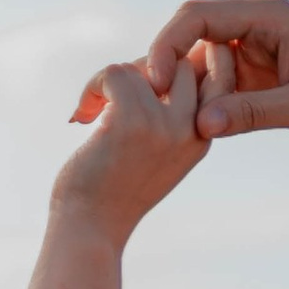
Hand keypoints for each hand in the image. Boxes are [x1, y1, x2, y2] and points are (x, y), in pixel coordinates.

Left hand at [53, 54, 213, 241]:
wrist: (91, 227)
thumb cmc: (114, 191)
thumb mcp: (155, 152)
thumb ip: (165, 116)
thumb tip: (154, 63)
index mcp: (201, 137)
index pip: (206, 77)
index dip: (173, 71)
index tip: (142, 89)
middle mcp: (191, 129)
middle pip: (178, 61)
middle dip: (142, 69)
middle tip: (113, 99)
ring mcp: (163, 125)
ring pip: (138, 66)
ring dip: (107, 83)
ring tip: (92, 112)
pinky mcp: (132, 119)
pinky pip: (113, 73)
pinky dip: (92, 88)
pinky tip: (83, 117)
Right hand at [120, 0, 288, 151]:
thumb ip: (255, 113)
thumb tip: (201, 124)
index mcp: (269, 16)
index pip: (198, 17)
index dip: (168, 45)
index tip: (158, 84)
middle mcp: (260, 27)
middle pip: (194, 38)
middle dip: (173, 70)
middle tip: (155, 108)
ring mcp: (261, 53)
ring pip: (208, 66)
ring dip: (192, 93)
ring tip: (175, 125)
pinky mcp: (267, 79)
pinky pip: (226, 88)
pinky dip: (212, 106)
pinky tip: (200, 131)